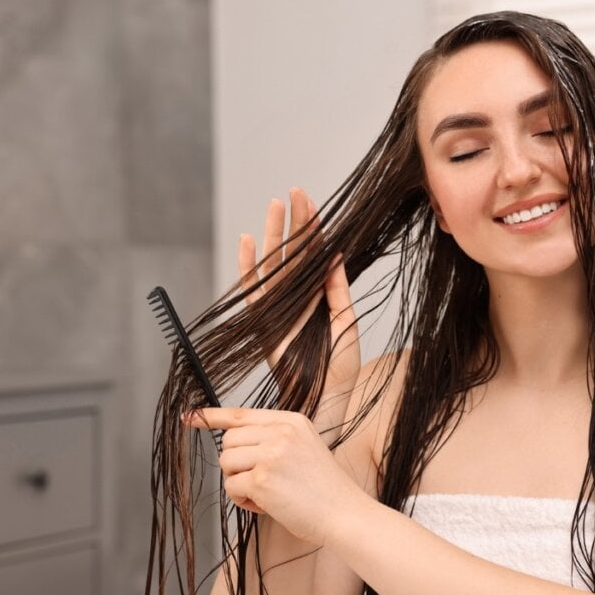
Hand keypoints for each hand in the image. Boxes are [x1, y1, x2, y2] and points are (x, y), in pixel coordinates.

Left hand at [186, 407, 362, 545]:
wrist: (343, 513)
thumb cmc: (323, 489)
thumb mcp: (304, 447)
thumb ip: (274, 439)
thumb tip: (233, 442)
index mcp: (291, 421)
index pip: (242, 413)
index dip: (212, 417)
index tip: (190, 417)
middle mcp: (281, 432)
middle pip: (229, 441)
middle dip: (236, 464)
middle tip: (261, 480)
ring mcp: (271, 454)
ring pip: (226, 463)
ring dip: (238, 482)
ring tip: (265, 493)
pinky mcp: (263, 479)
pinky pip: (231, 487)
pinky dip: (242, 500)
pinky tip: (265, 505)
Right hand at [238, 187, 360, 440]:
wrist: (324, 403)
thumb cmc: (340, 372)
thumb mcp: (347, 326)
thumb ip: (339, 294)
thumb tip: (336, 257)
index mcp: (319, 298)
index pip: (314, 256)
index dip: (312, 229)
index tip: (311, 202)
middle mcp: (297, 300)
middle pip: (292, 252)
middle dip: (294, 222)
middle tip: (295, 191)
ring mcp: (278, 310)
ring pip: (272, 263)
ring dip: (271, 234)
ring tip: (274, 204)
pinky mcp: (263, 323)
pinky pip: (251, 290)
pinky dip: (246, 266)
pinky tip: (246, 240)